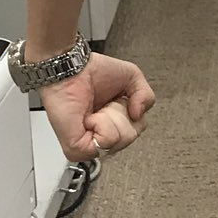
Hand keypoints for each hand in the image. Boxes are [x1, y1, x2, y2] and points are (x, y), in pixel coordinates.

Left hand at [39, 52, 156, 163]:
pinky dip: (102, 124)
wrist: (70, 68)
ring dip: (111, 118)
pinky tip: (89, 117)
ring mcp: (88, 145)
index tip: (117, 99)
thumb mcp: (132, 77)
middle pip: (129, 138)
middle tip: (105, 104)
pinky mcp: (76, 148)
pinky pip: (105, 141)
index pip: (135, 132)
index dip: (131, 113)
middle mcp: (100, 136)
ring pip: (118, 142)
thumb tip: (138, 115)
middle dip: (122, 115)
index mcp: (112, 124)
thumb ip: (147, 97)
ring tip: (96, 110)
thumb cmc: (92, 71)